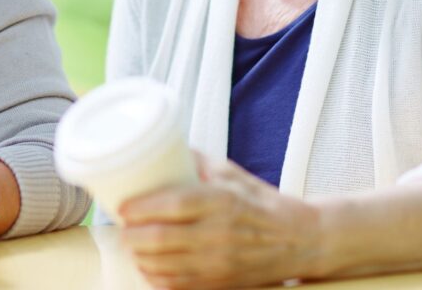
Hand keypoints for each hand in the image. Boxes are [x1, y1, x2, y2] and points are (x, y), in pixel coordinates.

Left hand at [118, 153, 322, 288]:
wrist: (300, 240)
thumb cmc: (261, 202)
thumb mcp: (231, 173)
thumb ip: (196, 161)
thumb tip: (160, 146)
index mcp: (222, 200)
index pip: (173, 205)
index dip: (142, 208)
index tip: (123, 207)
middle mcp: (219, 233)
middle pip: (161, 239)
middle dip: (131, 236)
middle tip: (122, 228)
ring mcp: (219, 262)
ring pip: (164, 266)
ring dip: (140, 257)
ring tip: (132, 246)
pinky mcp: (220, 283)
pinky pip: (177, 286)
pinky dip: (156, 277)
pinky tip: (149, 266)